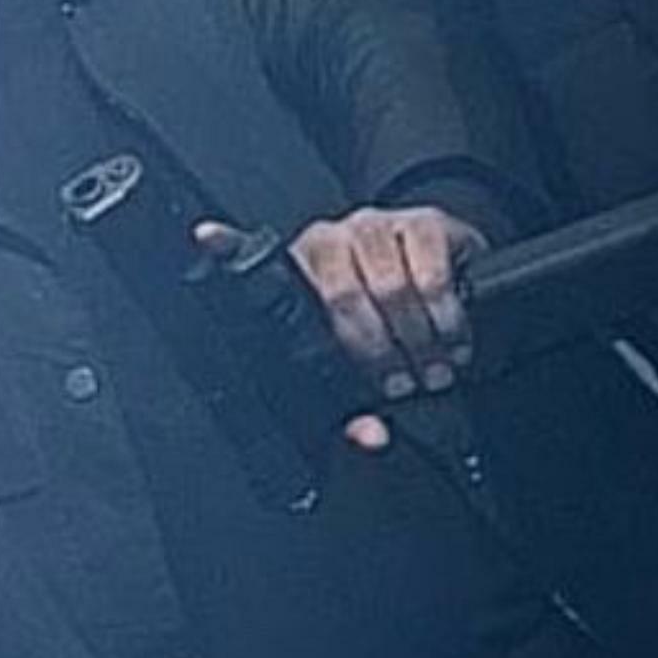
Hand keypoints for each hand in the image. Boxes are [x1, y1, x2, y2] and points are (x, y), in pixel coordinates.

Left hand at [200, 202, 487, 449]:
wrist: (450, 265)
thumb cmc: (392, 320)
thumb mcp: (364, 362)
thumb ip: (355, 404)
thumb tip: (370, 436)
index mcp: (298, 271)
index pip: (251, 252)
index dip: (227, 245)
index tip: (205, 239)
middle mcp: (330, 240)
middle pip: (340, 294)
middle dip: (376, 352)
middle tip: (402, 386)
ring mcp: (376, 225)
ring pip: (390, 286)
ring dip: (417, 339)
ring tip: (432, 371)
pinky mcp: (423, 221)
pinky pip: (430, 273)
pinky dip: (444, 316)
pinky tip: (452, 340)